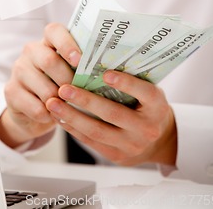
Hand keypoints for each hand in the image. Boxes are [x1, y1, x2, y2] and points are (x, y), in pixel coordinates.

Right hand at [0, 23, 81, 147]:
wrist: (35, 109)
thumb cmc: (61, 85)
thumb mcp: (71, 71)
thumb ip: (82, 66)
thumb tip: (108, 71)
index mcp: (48, 41)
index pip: (54, 31)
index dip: (67, 44)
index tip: (79, 60)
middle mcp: (31, 51)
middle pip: (49, 61)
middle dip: (68, 80)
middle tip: (80, 92)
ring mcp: (19, 70)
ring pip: (44, 88)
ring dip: (61, 102)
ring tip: (70, 108)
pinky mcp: (11, 91)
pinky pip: (36, 107)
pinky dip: (50, 115)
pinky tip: (55, 116)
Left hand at [46, 70, 176, 165]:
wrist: (159, 141)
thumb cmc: (147, 106)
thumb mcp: (149, 91)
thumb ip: (132, 78)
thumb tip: (101, 57)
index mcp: (157, 106)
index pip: (145, 93)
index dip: (126, 83)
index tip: (106, 73)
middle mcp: (147, 128)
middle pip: (113, 114)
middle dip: (86, 101)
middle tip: (64, 88)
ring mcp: (132, 145)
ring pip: (97, 131)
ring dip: (72, 116)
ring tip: (53, 103)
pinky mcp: (117, 156)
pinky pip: (92, 142)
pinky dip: (73, 128)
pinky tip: (59, 117)